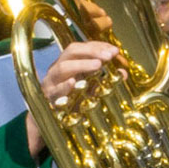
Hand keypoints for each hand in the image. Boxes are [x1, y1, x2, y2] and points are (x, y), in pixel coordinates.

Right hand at [28, 41, 121, 156]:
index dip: (98, 46)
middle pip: (71, 52)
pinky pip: (54, 90)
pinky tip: (72, 83)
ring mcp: (51, 82)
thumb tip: (123, 73)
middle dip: (91, 51)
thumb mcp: (88, 88)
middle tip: (109, 56)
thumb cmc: (69, 100)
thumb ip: (103, 79)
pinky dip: (63, 87)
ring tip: (98, 65)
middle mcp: (58, 69)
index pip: (82, 47)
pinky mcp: (48, 98)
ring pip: (62, 68)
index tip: (114, 50)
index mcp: (68, 63)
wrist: (45, 121)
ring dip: (81, 65)